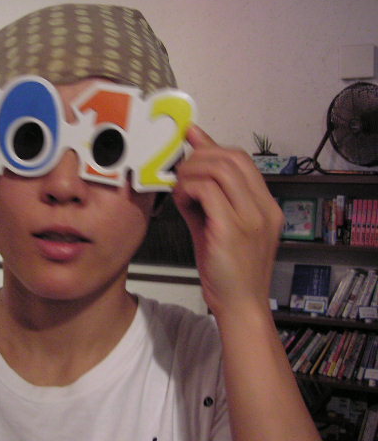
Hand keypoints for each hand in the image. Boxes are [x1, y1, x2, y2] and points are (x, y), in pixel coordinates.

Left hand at [172, 126, 283, 316]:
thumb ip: (204, 196)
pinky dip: (188, 189)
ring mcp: (251, 219)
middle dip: (199, 156)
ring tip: (179, 188)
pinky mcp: (232, 230)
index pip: (242, 160)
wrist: (240, 307)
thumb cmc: (227, 270)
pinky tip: (181, 201)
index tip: (190, 138)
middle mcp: (264, 209)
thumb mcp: (217, 226)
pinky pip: (208, 191)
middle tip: (179, 170)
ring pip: (220, 170)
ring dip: (191, 172)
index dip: (213, 145)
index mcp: (266, 206)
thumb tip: (187, 170)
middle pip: (232, 158)